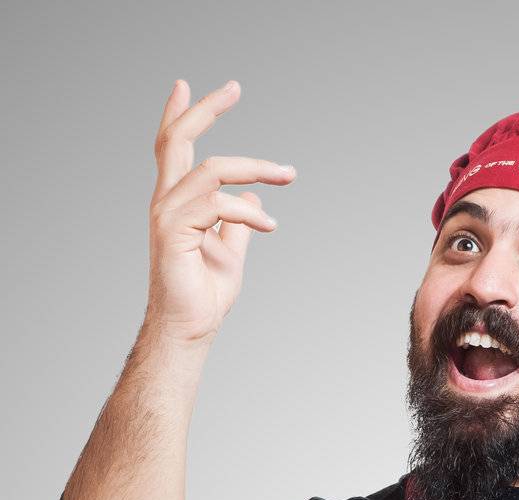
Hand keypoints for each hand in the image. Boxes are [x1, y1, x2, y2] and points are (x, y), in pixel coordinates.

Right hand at [145, 79, 296, 346]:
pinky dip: (248, 213)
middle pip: (179, 140)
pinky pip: (217, 206)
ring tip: (287, 174)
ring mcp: (167, 215)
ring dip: (255, 168)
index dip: (182, 114)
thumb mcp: (231, 251)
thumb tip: (255, 198)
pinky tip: (270, 227)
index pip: (174, 148)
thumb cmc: (205, 295)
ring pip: (212, 169)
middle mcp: (166, 201)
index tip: (192, 85)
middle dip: (206, 110)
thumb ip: (240, 223)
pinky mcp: (174, 232)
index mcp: (176, 202)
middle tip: (235, 87)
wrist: (190, 329)